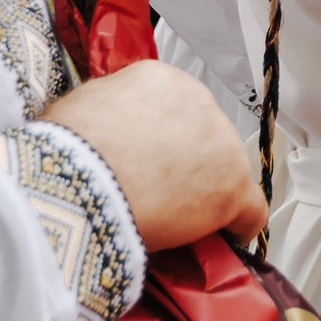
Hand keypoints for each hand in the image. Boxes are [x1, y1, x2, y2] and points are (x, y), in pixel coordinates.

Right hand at [43, 61, 267, 250]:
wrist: (81, 180)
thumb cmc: (70, 149)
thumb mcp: (83, 110)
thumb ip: (108, 115)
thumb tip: (104, 134)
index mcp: (161, 79)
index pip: (175, 110)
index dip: (162, 141)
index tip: (149, 162)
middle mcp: (198, 100)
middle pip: (203, 138)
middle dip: (186, 164)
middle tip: (158, 193)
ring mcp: (222, 143)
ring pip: (225, 172)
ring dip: (206, 194)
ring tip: (177, 221)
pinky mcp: (234, 186)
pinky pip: (250, 211)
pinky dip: (237, 227)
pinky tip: (223, 240)